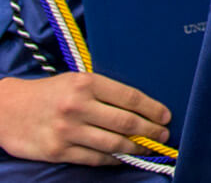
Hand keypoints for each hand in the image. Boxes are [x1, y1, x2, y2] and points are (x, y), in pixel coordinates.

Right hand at [0, 74, 170, 166]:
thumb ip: (105, 92)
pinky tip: (123, 157)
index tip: (166, 117)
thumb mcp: (77, 81)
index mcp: (86, 84)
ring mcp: (67, 130)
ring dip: (136, 147)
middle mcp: (78, 106)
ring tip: (147, 147)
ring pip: (113, 143)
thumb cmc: (49, 93)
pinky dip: (113, 159)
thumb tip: (141, 108)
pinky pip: (94, 158)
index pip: (131, 98)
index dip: (153, 109)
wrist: (7, 109)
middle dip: (151, 131)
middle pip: (126, 122)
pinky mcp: (57, 151)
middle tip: (163, 135)